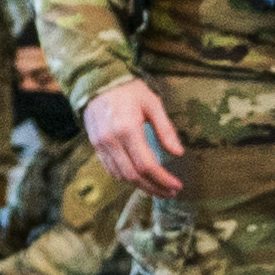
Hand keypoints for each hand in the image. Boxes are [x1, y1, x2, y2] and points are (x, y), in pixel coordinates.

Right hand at [86, 76, 187, 196]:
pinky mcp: (95, 147)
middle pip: (133, 175)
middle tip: (171, 192)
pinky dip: (126, 179)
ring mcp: (101, 145)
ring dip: (141, 187)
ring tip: (158, 189)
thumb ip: (165, 129)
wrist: (98, 81)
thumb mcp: (152, 104)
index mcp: (127, 129)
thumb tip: (178, 153)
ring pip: (121, 176)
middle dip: (154, 188)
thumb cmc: (129, 91)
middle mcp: (111, 140)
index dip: (163, 179)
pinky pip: (111, 170)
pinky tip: (140, 180)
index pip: (146, 164)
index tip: (177, 186)